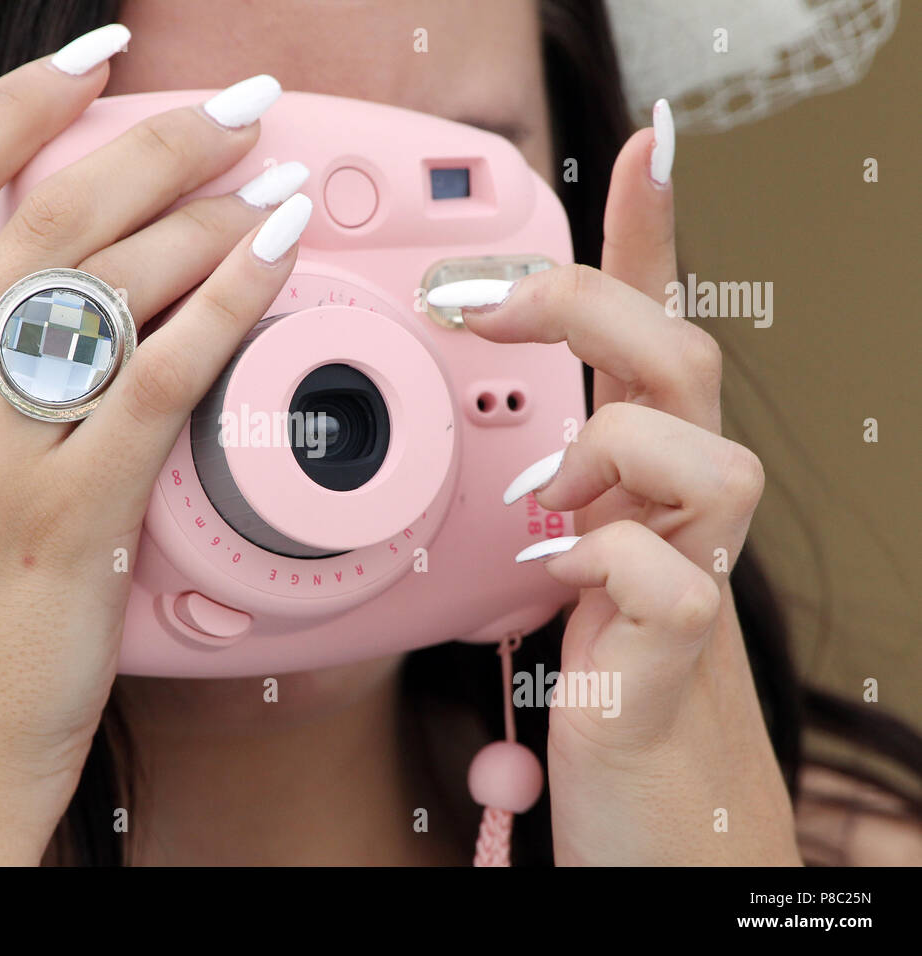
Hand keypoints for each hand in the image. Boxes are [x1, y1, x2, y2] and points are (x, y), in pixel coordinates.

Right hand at [0, 36, 308, 863]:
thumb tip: (54, 299)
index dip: (19, 101)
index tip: (92, 59)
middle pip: (50, 210)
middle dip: (158, 137)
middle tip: (235, 107)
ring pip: (116, 280)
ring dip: (210, 214)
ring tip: (271, 188)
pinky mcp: (67, 514)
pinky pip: (167, 372)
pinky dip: (230, 302)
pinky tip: (275, 262)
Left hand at [455, 106, 800, 863]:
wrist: (651, 820)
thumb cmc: (597, 690)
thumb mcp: (553, 566)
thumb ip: (543, 501)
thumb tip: (506, 452)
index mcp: (639, 479)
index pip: (654, 335)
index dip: (654, 237)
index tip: (646, 148)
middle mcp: (680, 513)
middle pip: (681, 359)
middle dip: (584, 305)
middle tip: (481, 304)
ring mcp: (694, 576)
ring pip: (711, 456)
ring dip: (611, 454)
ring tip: (549, 502)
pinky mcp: (681, 653)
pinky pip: (668, 576)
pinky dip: (599, 562)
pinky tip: (554, 581)